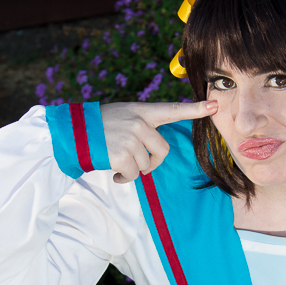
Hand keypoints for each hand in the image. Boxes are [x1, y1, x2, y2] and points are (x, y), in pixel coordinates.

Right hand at [101, 100, 216, 182]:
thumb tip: (152, 158)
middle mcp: (139, 122)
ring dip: (133, 170)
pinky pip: (134, 175)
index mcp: (141, 111)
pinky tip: (112, 171)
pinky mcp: (122, 154)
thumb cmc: (97, 128)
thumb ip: (141, 128)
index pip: (172, 110)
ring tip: (115, 160)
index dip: (195, 109)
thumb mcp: (122, 118)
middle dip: (151, 162)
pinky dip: (124, 178)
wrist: (71, 134)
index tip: (214, 106)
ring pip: (146, 165)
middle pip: (163, 151)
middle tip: (135, 162)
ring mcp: (131, 137)